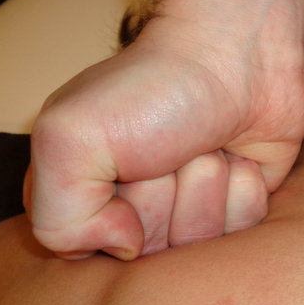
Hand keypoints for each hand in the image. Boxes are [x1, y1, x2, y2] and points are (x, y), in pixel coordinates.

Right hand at [27, 16, 303, 258]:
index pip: (91, 253)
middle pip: (152, 251)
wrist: (239, 51)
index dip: (113, 218)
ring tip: (204, 146)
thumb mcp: (70, 138)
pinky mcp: (241, 204)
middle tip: (167, 148)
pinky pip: (243, 232)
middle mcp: (139, 207)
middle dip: (164, 197)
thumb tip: (122, 249)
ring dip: (206, 187)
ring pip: (200, 243)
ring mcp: (194, 207)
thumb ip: (59, 218)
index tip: (127, 168)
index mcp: (88, 191)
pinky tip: (239, 155)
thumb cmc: (156, 86)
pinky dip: (243, 191)